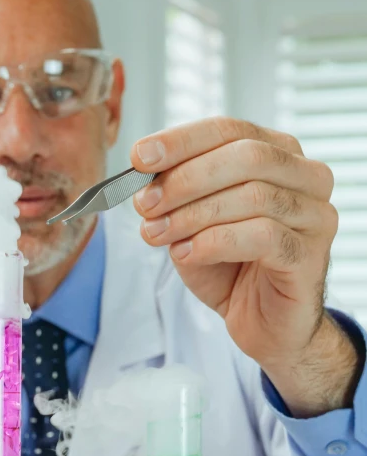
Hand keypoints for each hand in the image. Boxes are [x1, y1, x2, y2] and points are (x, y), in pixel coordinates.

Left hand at [131, 117, 360, 414]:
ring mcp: (315, 215)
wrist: (263, 325)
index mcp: (277, 155)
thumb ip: (176, 196)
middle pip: (246, 156)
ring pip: (253, 196)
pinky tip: (186, 254)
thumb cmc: (231, 269)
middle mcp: (306, 177)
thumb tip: (144, 176)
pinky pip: (262, 236)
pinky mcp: (311, 255)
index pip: (229, 130)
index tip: (139, 157)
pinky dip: (214, 242)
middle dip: (185, 178)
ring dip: (192, 215)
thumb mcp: (193, 223)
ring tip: (156, 234)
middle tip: (144, 204)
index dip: (182, 140)